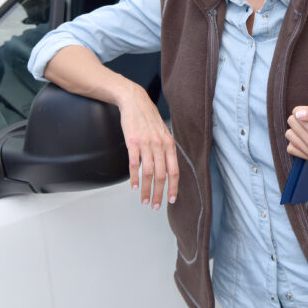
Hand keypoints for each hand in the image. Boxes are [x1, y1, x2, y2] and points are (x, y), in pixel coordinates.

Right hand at [116, 81, 178, 209]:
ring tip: (144, 200)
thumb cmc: (149, 118)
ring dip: (146, 190)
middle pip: (162, 176)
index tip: (171, 200)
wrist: (135, 101)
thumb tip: (168, 170)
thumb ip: (166, 150)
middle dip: (159, 194)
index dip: (173, 187)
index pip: (174, 171)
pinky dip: (134, 177)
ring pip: (148, 173)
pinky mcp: (132, 142)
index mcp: (169, 144)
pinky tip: (134, 186)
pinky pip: (134, 164)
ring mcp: (146, 144)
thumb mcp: (163, 133)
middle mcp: (160, 145)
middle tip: (155, 205)